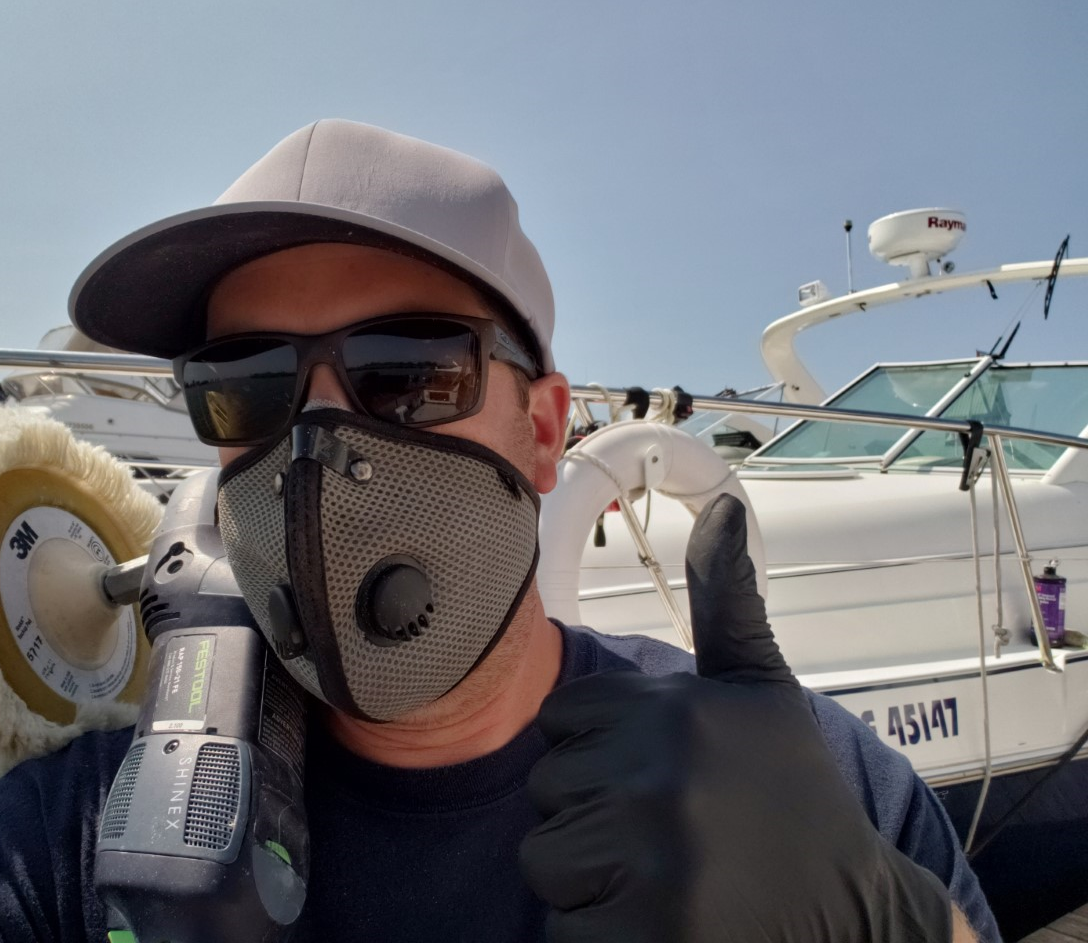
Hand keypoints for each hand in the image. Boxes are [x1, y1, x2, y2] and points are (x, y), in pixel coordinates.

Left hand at [520, 494, 951, 941]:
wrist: (857, 917)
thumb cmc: (793, 799)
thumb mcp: (763, 692)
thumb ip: (728, 604)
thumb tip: (723, 504)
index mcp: (677, 710)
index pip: (562, 723)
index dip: (601, 756)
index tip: (664, 778)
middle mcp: (661, 775)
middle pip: (547, 791)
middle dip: (594, 817)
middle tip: (673, 836)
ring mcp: (653, 860)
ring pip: (546, 860)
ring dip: (592, 881)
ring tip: (668, 880)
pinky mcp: (645, 937)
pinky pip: (564, 929)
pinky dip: (601, 936)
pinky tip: (665, 924)